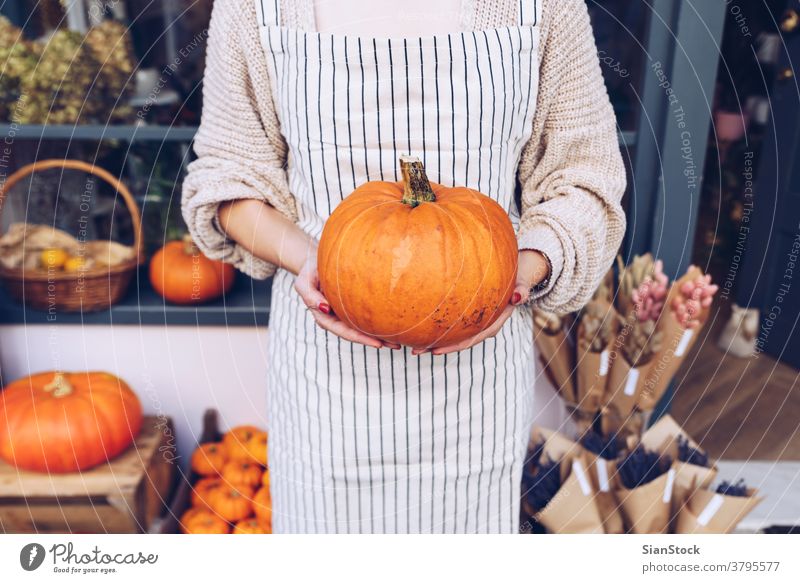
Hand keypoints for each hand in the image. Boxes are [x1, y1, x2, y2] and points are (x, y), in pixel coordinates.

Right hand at [293, 250, 399, 349]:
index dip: (361, 339)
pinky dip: (378, 322)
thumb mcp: (304, 281)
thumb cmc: (310, 269)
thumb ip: (310, 296)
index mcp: (324, 316)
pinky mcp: (351, 305)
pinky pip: (365, 316)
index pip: (344, 331)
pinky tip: (392, 325)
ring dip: (380, 335)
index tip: (378, 343)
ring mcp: (344, 313)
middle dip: (376, 341)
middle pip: (357, 334)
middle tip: (396, 345)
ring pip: (363, 327)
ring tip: (399, 341)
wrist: (315, 259)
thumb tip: (325, 309)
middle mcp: (336, 318)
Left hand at [423, 250, 550, 355]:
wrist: (517, 276)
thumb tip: (518, 297)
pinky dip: (438, 330)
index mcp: (494, 324)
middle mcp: (483, 327)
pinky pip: (453, 326)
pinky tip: (421, 329)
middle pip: (459, 342)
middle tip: (415, 351)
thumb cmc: (518, 279)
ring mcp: (475, 324)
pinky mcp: (469, 317)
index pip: (472, 339)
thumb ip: (522, 290)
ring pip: (454, 337)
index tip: (436, 350)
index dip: (454, 345)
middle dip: (437, 347)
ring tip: (413, 347)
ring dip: (434, 342)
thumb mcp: (522, 284)